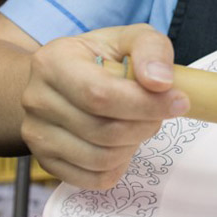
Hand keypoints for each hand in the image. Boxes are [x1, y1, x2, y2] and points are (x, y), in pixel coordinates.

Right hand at [19, 23, 188, 189]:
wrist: (63, 79)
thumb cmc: (101, 57)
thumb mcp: (130, 38)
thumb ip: (151, 49)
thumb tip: (161, 82)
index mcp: (52, 62)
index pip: (100, 95)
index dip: (146, 104)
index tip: (179, 101)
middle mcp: (36, 99)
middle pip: (103, 130)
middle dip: (145, 124)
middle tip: (160, 111)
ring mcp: (36, 134)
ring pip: (101, 158)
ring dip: (134, 144)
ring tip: (139, 123)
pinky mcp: (46, 162)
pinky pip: (94, 179)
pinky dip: (119, 165)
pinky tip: (124, 142)